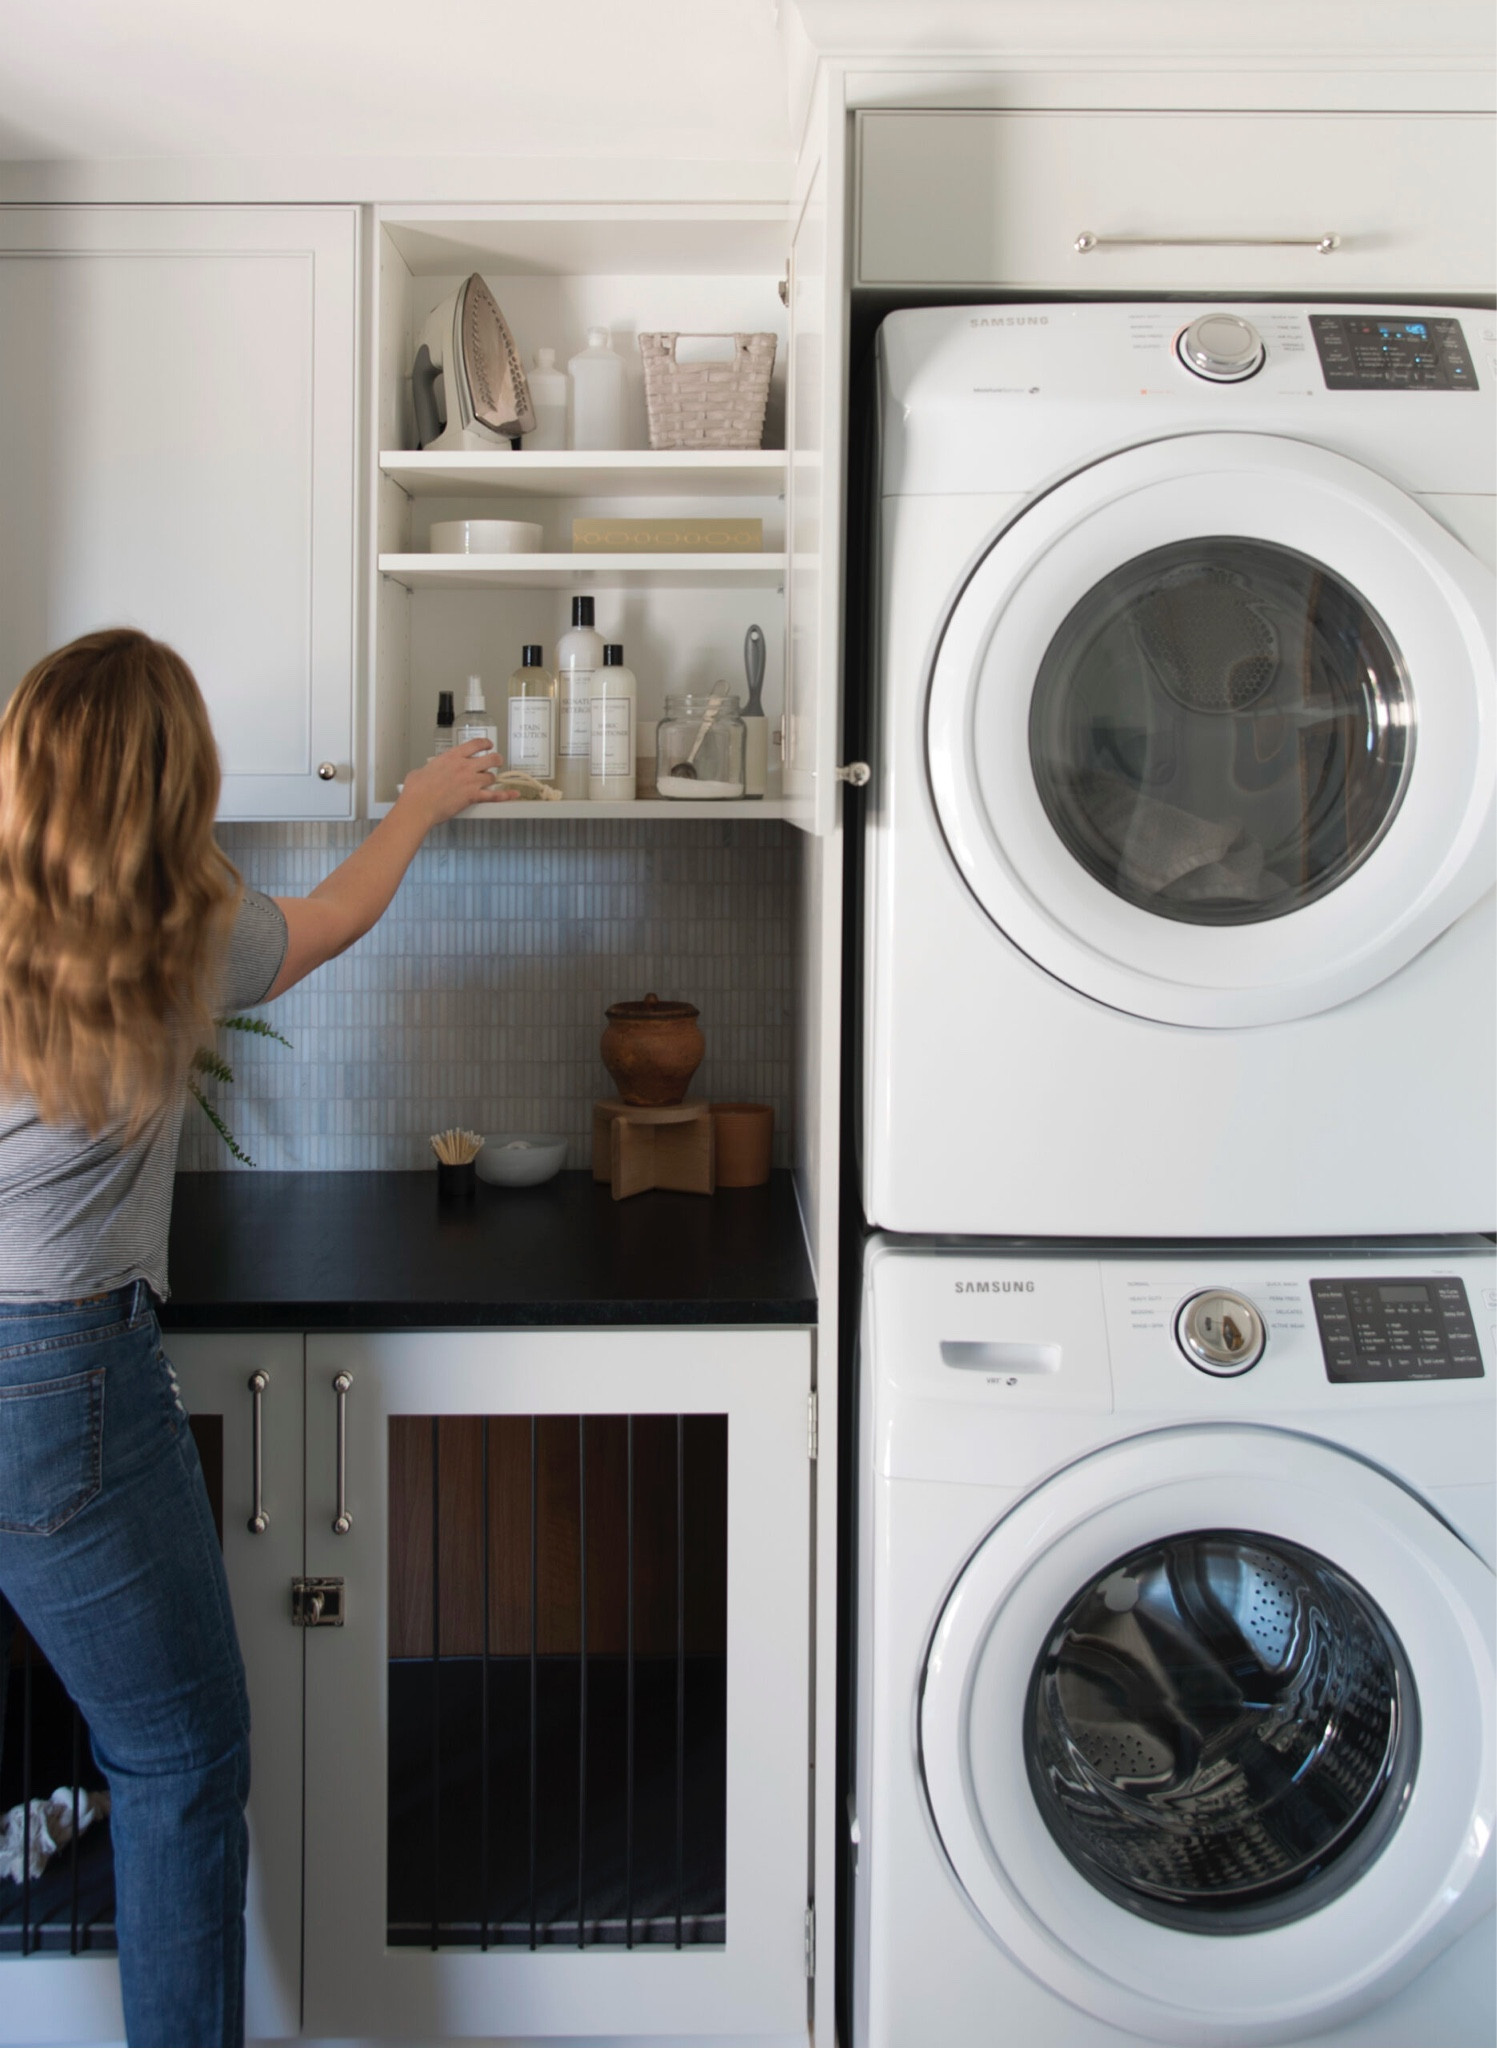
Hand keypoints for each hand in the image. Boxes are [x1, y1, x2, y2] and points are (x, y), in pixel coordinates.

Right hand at [398, 739, 518, 827]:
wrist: (420, 805)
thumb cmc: (417, 790)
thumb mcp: (421, 771)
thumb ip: (430, 768)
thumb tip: (428, 772)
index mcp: (452, 757)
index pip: (475, 744)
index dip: (485, 743)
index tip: (488, 745)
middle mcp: (464, 766)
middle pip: (490, 759)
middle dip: (496, 760)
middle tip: (497, 761)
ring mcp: (471, 781)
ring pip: (492, 777)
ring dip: (492, 779)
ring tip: (490, 781)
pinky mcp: (473, 796)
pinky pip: (494, 795)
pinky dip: (506, 795)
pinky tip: (513, 794)